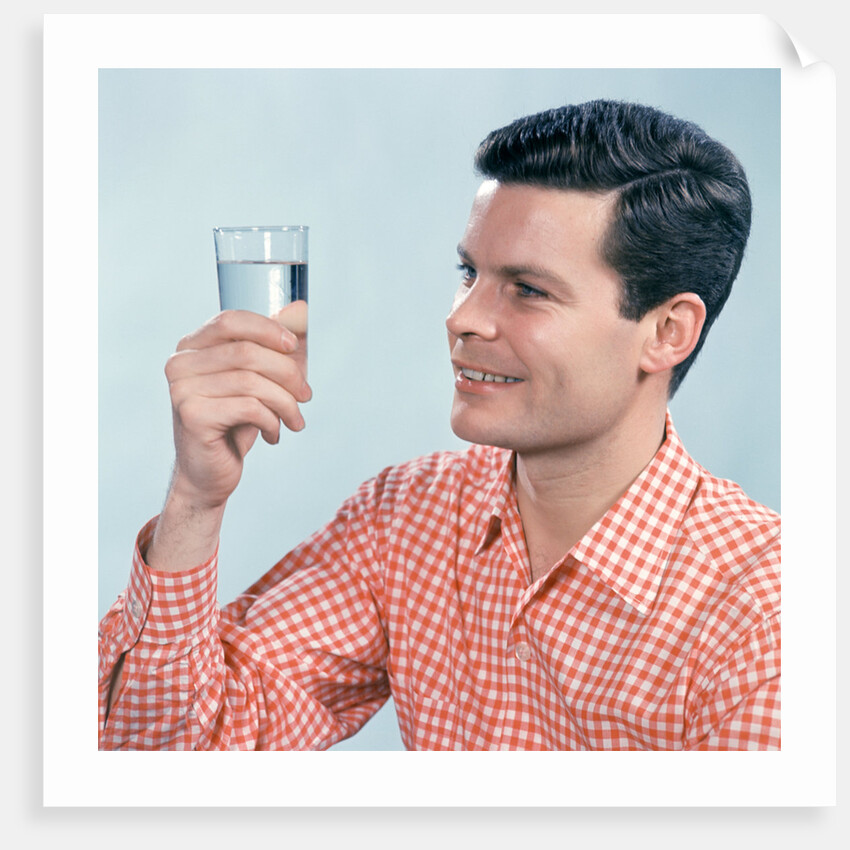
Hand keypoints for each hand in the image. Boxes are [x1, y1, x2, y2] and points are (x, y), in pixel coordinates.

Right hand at [163, 302, 310, 512]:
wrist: (208, 473)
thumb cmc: (233, 423)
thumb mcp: (255, 381)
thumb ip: (272, 346)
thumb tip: (300, 308)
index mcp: (191, 347)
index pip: (230, 320)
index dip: (267, 328)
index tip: (293, 346)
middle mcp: (180, 364)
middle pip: (247, 352)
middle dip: (287, 373)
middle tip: (306, 395)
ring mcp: (182, 390)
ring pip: (252, 382)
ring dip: (286, 403)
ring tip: (295, 420)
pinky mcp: (193, 416)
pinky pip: (249, 407)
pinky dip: (272, 421)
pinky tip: (274, 435)